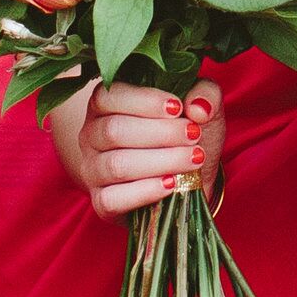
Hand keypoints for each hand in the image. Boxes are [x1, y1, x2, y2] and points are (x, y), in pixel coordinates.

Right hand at [70, 81, 224, 221]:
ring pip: (117, 165)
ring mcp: (92, 170)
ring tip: (193, 158)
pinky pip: (113, 199)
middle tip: (193, 135)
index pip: (110, 96)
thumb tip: (198, 107)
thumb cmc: (185, 135)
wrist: (188, 179)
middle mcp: (91, 135)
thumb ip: (205, 94)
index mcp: (104, 104)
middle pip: (114, 130)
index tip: (178, 108)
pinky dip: (145, 192)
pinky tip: (171, 184)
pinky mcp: (102, 202)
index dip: (144, 101)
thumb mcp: (200, 108)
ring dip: (161, 161)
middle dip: (160, 133)